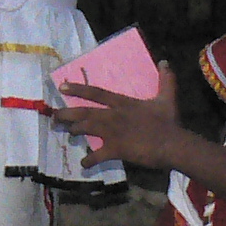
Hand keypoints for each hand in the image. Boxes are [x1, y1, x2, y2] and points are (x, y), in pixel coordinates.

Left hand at [49, 62, 182, 169]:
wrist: (172, 143)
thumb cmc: (168, 121)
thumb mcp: (167, 98)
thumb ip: (165, 80)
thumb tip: (165, 62)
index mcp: (122, 103)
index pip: (96, 93)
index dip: (78, 89)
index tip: (62, 87)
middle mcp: (113, 115)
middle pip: (84, 112)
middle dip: (66, 114)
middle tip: (54, 117)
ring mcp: (112, 132)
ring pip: (86, 129)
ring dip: (74, 131)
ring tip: (67, 133)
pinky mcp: (115, 149)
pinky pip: (97, 156)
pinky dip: (89, 160)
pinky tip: (83, 164)